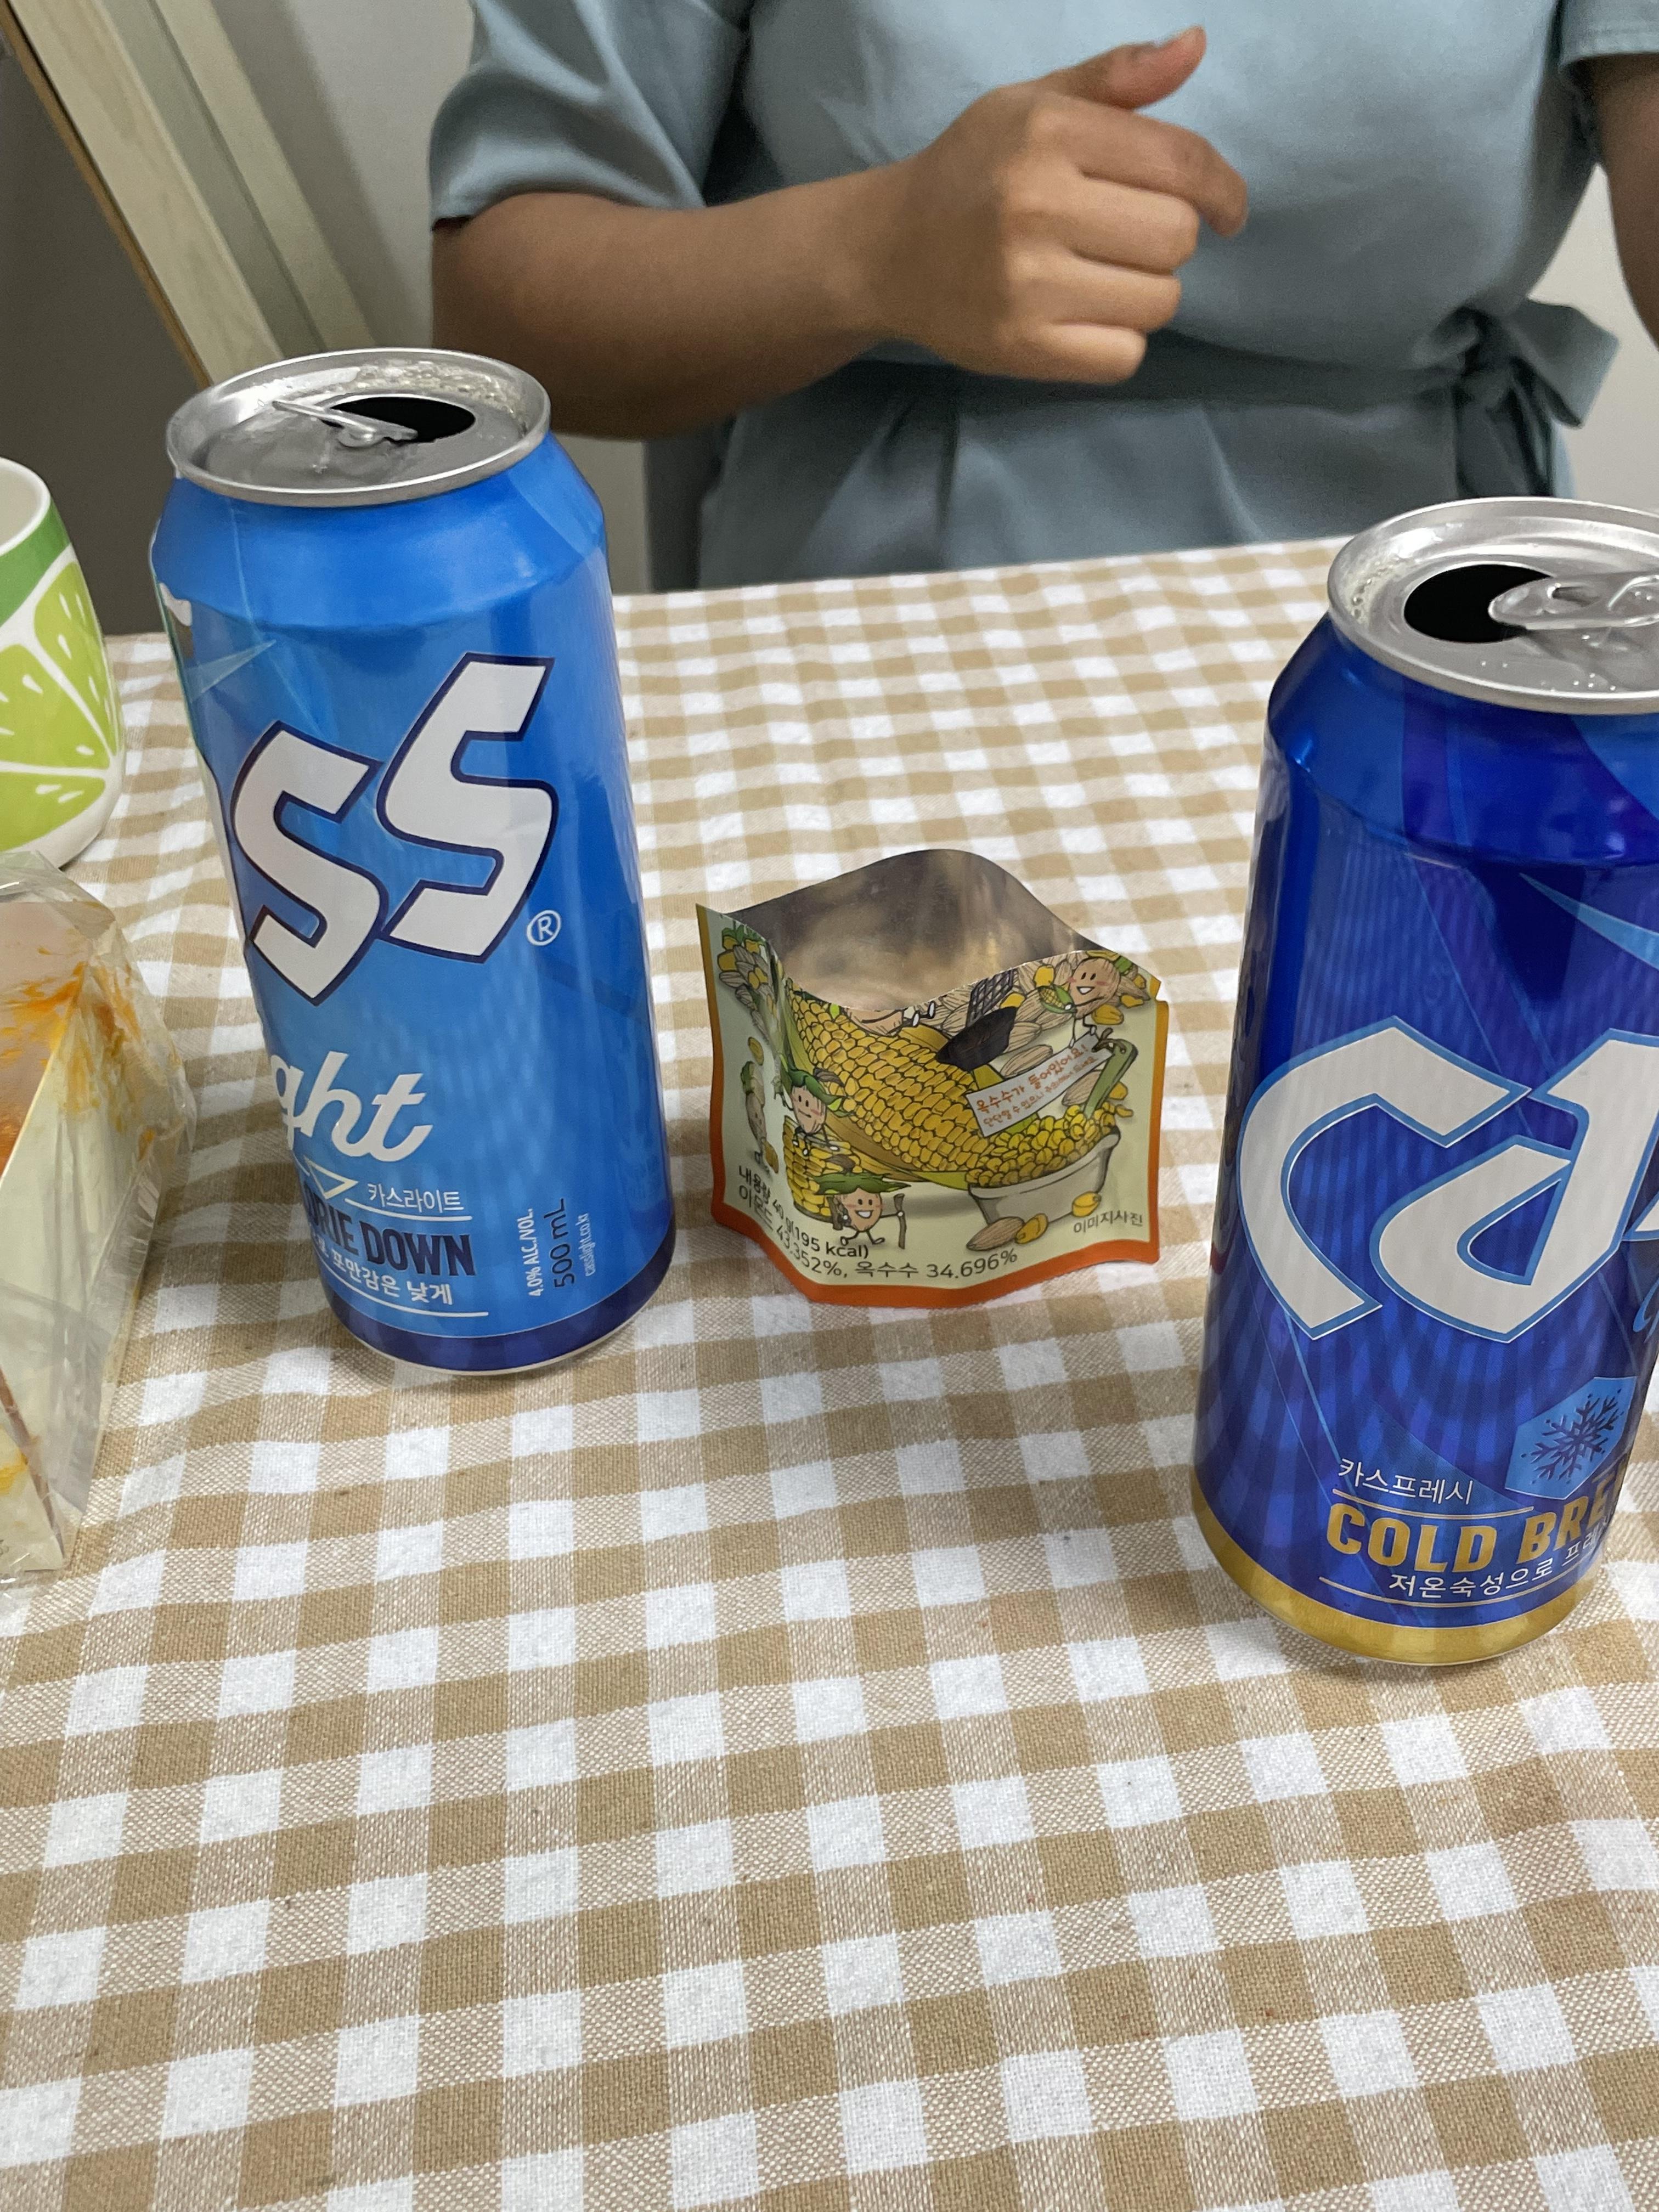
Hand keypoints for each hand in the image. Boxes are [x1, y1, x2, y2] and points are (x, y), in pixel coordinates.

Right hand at [856, 28, 1246, 382]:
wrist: (886, 252)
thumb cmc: (972, 172)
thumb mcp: (1034, 105)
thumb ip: (1116, 79)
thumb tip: (1196, 44)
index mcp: (1048, 133)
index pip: (1180, 162)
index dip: (1222, 189)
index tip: (1227, 210)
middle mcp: (1037, 205)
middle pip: (1176, 237)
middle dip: (1168, 239)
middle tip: (1125, 238)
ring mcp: (1027, 284)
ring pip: (1158, 301)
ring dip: (1145, 292)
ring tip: (1100, 276)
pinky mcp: (1022, 348)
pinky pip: (1124, 355)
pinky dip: (1118, 341)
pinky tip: (1085, 317)